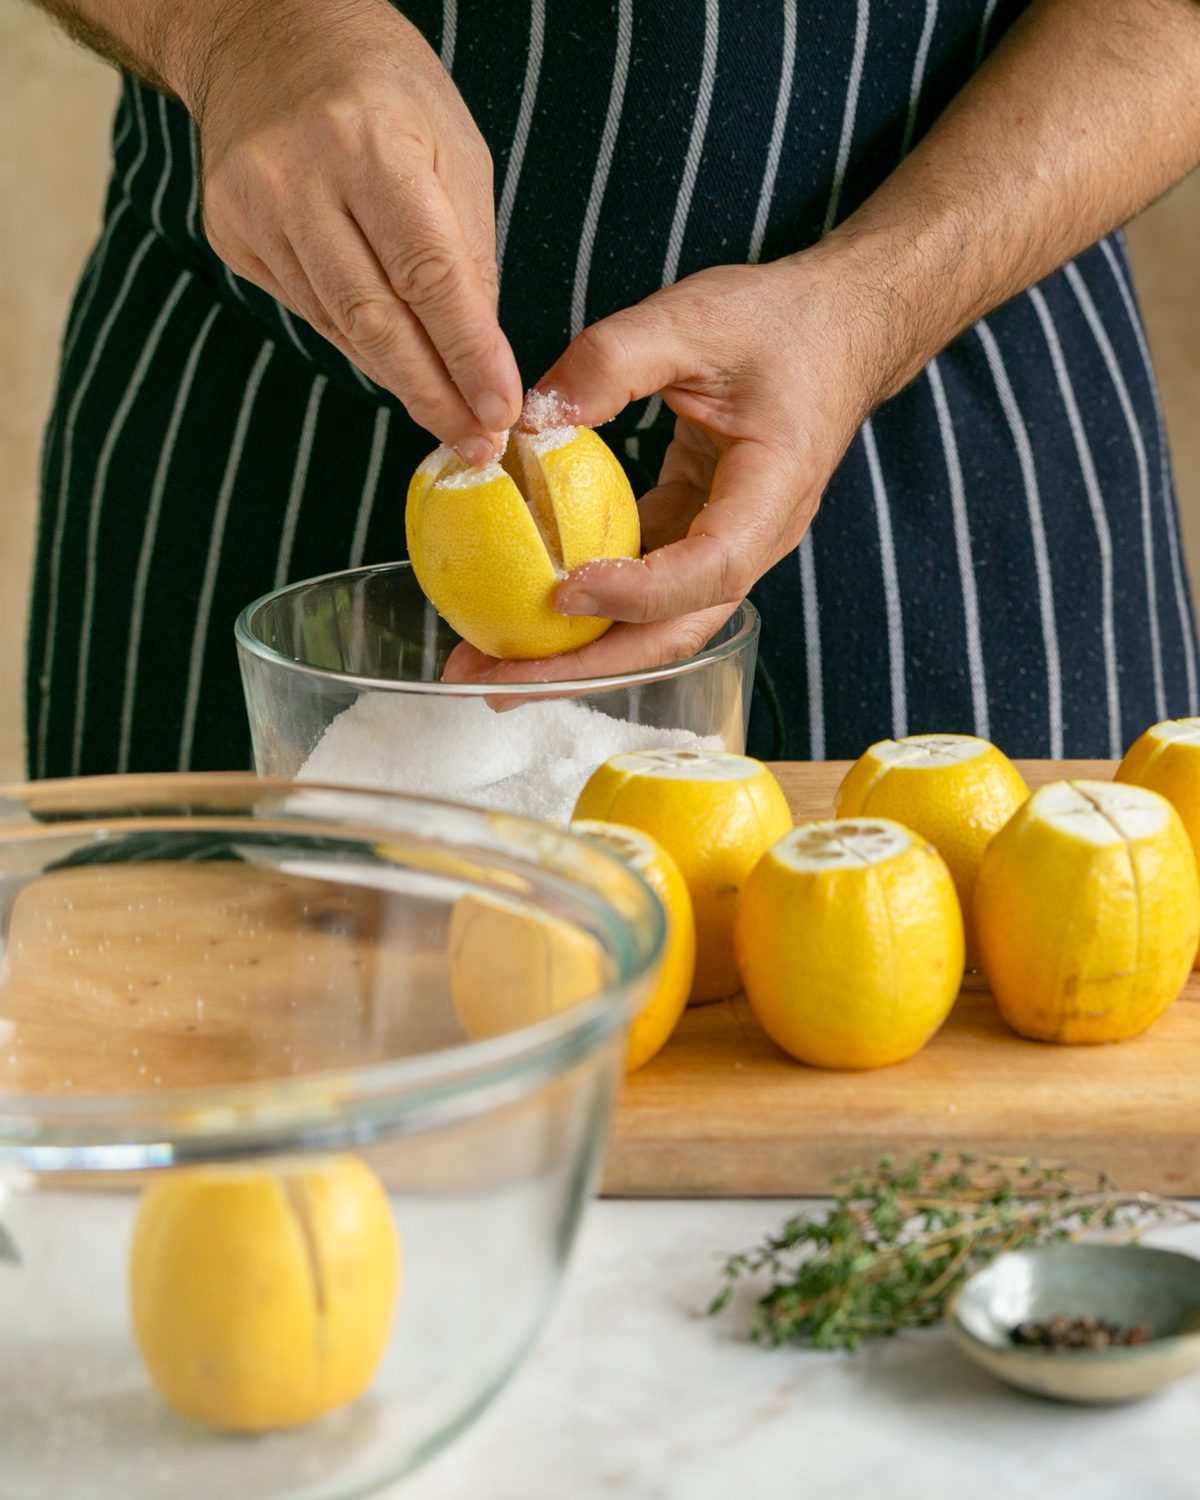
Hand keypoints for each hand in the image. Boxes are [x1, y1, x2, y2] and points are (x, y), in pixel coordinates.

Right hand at [186, 0, 520, 458]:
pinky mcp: (229, 234)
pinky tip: (397, 367)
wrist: (264, 35)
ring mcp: (252, 208)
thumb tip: (481, 356)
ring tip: (451, 421)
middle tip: (478, 444)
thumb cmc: (382, 86)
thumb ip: (468, 251)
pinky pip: (310, 312)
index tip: (500, 410)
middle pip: (375, 318)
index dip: (466, 353)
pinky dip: (360, 346)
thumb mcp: (454, 145)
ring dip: (402, 382)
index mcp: (369, 142)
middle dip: (434, 393)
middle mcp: (299, 176)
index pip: (427, 273)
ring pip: (340, 327)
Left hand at [443, 250, 891, 683]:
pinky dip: (582, 605)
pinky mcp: (691, 535)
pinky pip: (637, 586)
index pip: (710, 567)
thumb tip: (525, 419)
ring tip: (488, 667)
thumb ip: (611, 359)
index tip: (563, 591)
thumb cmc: (780, 322)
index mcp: (771, 492)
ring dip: (573, 653)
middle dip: (585, 667)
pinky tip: (520, 608)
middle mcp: (753, 540)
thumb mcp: (694, 318)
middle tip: (494, 681)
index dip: (638, 592)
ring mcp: (723, 546)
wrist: (840, 330)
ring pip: (651, 625)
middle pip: (673, 631)